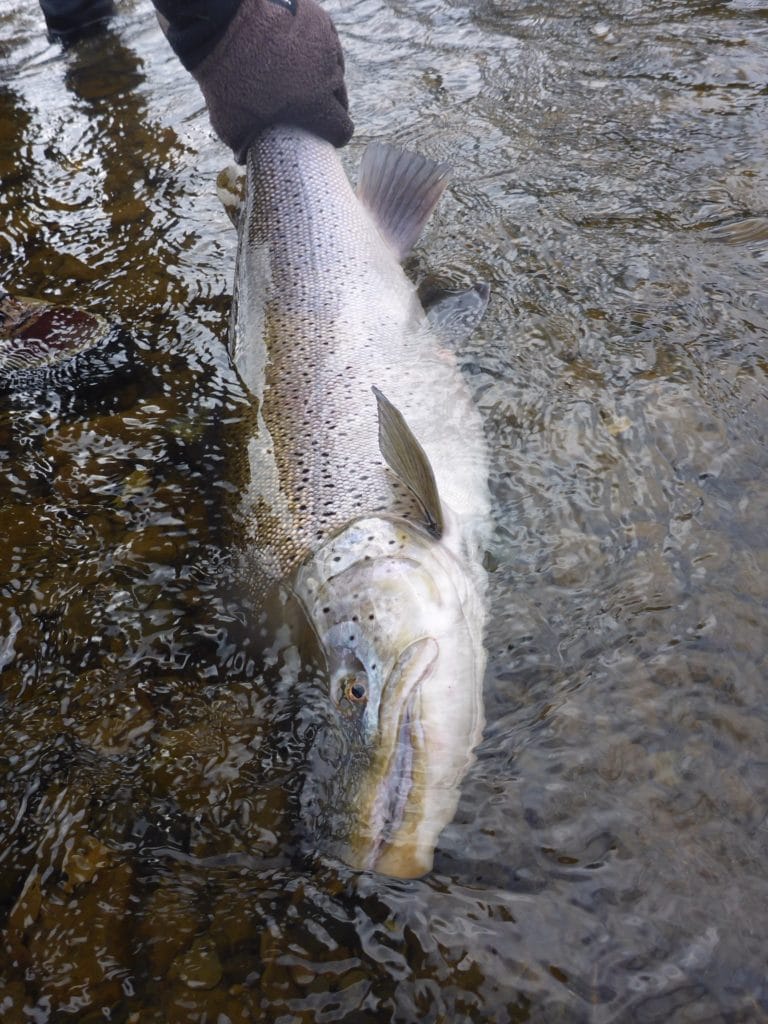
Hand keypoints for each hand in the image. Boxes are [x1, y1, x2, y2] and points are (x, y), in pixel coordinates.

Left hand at [191, 0, 352, 160]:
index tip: (327, 137)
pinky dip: (319, 51)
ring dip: (325, 78)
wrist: (222, 26)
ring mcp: (325, 43)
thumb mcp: (230, 123)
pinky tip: (302, 54)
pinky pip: (328, 42)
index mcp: (314, 103)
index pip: (342, 128)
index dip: (335, 137)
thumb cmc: (227, 79)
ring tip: (305, 79)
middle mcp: (327, 74)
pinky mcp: (319, 20)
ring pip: (336, 69)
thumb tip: (246, 158)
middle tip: (312, 108)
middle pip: (342, 99)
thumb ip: (243, 145)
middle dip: (330, 107)